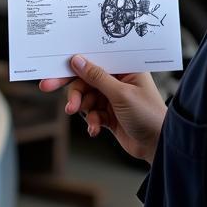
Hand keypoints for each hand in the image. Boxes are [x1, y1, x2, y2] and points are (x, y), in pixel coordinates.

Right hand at [40, 56, 166, 162]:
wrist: (159, 146)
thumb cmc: (149, 115)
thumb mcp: (121, 94)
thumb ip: (97, 77)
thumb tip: (76, 60)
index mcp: (125, 68)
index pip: (95, 60)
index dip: (74, 63)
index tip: (54, 66)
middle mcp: (118, 80)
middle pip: (85, 79)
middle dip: (71, 87)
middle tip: (46, 86)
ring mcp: (112, 98)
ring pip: (85, 97)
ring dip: (81, 106)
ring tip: (81, 115)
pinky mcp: (108, 114)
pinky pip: (91, 113)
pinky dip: (90, 120)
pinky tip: (94, 129)